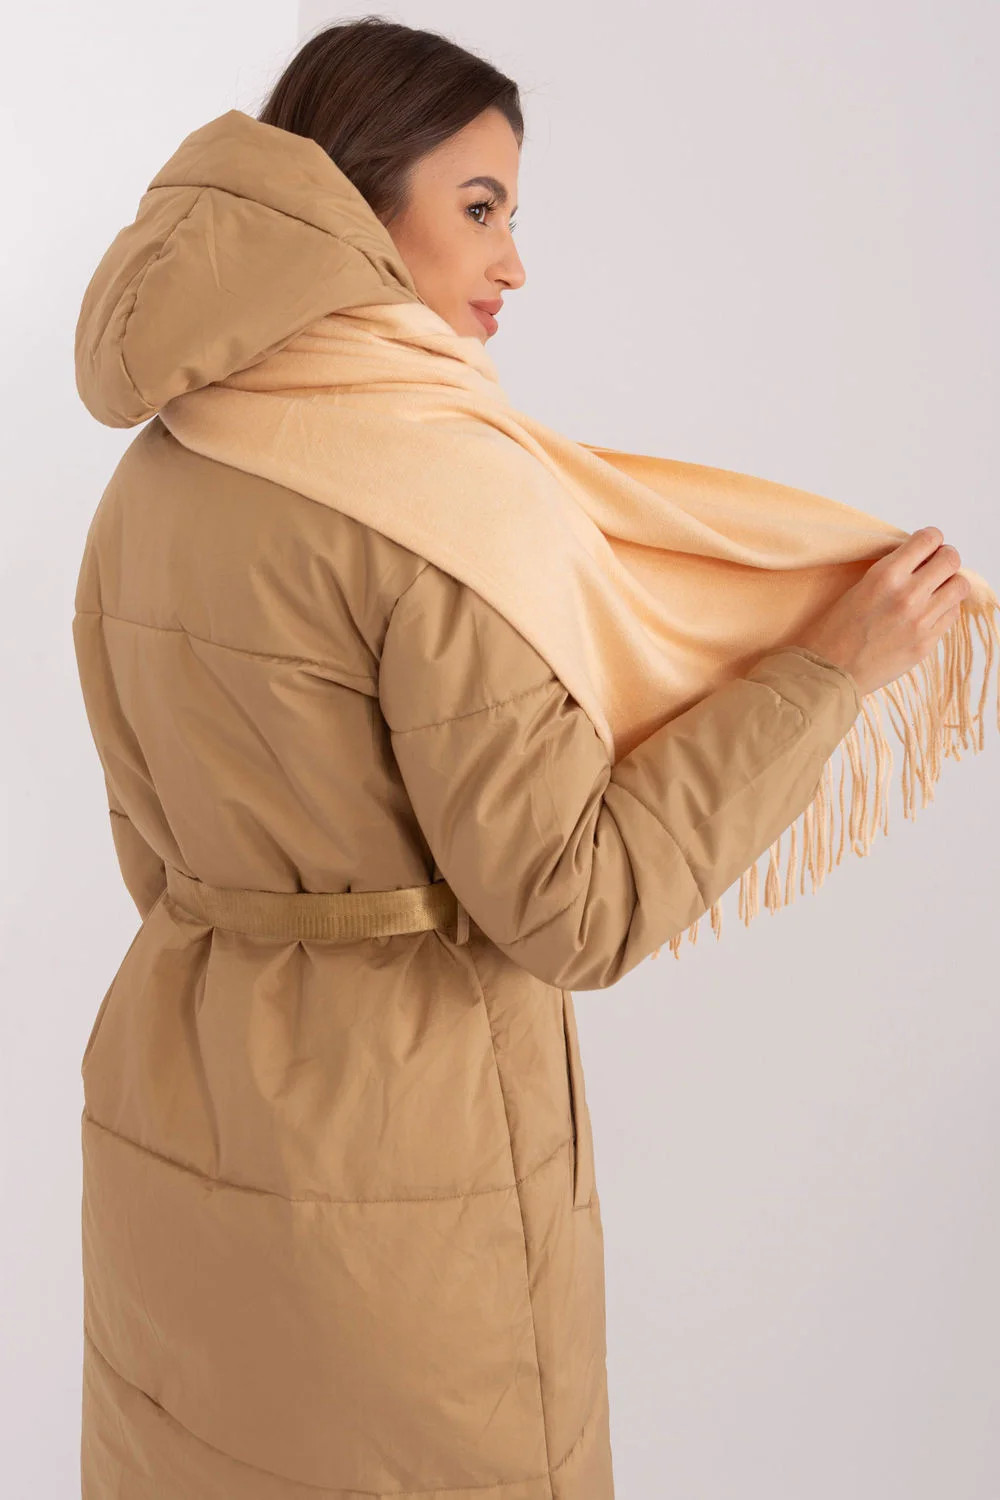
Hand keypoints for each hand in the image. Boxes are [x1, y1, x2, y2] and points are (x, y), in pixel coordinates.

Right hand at [795, 527, 970, 697]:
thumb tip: (920, 559)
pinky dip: (945, 609)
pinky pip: (952, 614)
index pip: (929, 539)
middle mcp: (908, 595)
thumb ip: (892, 571)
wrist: (830, 672)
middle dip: (945, 558)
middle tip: (936, 565)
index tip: (928, 545)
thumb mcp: (859, 586)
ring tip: (937, 589)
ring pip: (960, 586)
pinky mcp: (927, 643)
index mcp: (885, 576)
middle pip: (951, 559)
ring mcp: (921, 621)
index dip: (932, 538)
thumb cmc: (835, 630)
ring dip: (950, 583)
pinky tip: (929, 612)